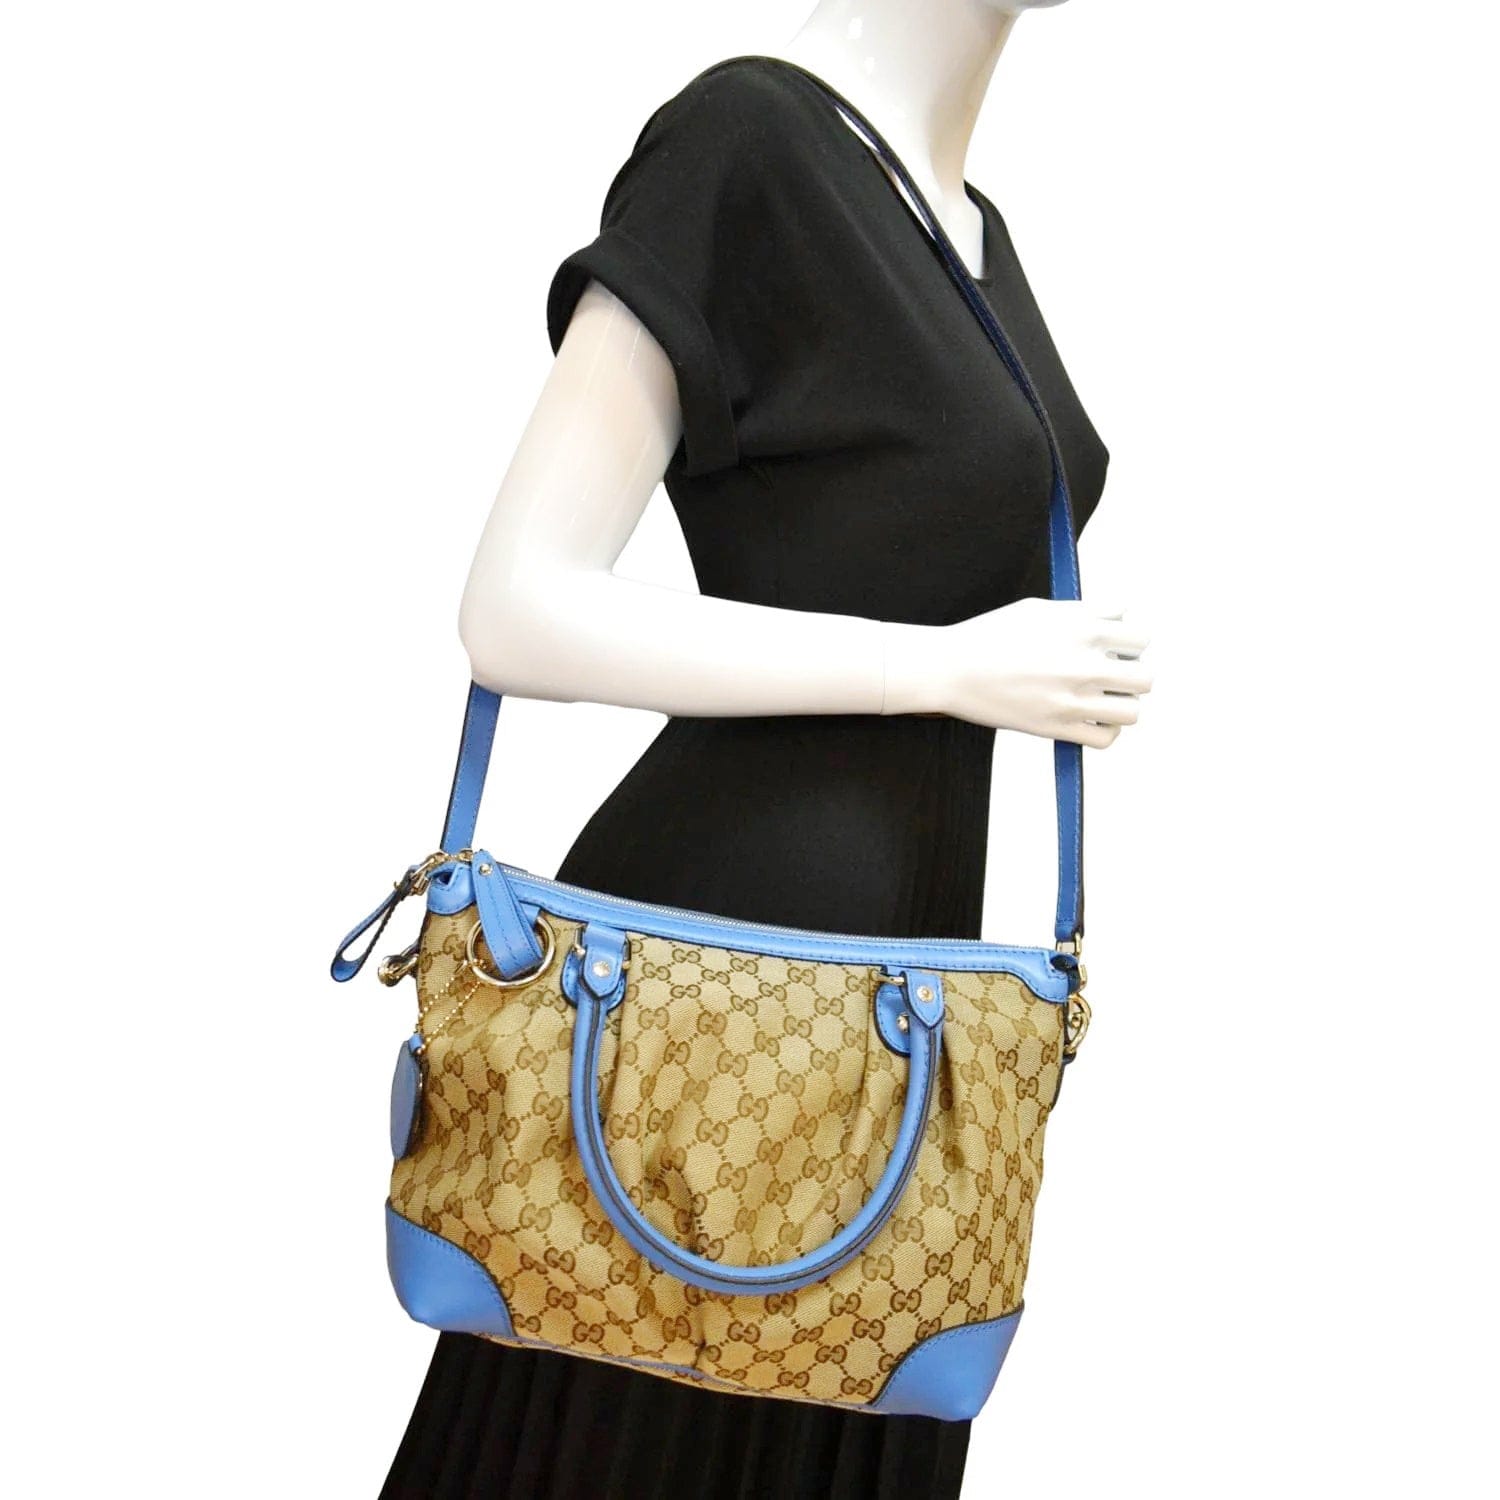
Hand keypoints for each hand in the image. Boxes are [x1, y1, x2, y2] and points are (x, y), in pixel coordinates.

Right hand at [883, 598, 1152, 747]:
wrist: (951, 669)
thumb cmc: (991, 635)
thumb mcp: (1040, 608)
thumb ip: (1084, 613)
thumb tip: (1119, 616)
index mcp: (1081, 628)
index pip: (1141, 637)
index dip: (1128, 641)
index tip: (1112, 645)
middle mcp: (1082, 665)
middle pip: (1145, 677)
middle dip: (1131, 674)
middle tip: (1109, 673)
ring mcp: (1071, 700)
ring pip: (1132, 711)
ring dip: (1120, 704)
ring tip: (1099, 697)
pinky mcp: (1057, 728)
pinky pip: (1107, 738)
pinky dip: (1103, 730)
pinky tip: (1086, 717)